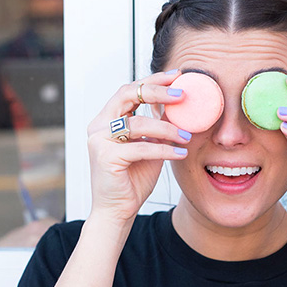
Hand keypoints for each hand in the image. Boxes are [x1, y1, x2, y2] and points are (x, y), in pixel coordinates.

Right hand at [86, 70, 190, 222]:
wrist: (118, 211)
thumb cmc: (133, 179)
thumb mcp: (149, 146)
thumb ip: (157, 126)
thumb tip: (180, 105)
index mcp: (107, 119)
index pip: (129, 91)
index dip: (153, 81)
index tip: (178, 75)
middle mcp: (98, 126)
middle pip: (127, 95)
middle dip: (157, 91)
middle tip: (182, 94)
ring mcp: (99, 141)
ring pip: (137, 124)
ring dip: (167, 129)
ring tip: (187, 136)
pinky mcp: (105, 157)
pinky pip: (140, 148)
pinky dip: (163, 149)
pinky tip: (180, 153)